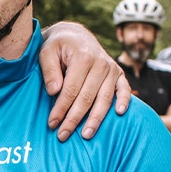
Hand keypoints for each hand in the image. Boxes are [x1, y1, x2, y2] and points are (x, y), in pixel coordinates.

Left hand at [39, 22, 130, 140]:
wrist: (74, 35)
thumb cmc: (57, 46)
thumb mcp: (46, 52)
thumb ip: (49, 70)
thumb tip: (54, 91)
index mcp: (83, 57)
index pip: (71, 90)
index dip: (61, 108)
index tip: (52, 123)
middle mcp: (101, 63)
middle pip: (87, 97)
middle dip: (74, 119)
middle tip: (63, 136)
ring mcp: (112, 69)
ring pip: (105, 98)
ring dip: (96, 118)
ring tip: (86, 135)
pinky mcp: (118, 73)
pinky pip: (124, 89)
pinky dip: (124, 101)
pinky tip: (119, 114)